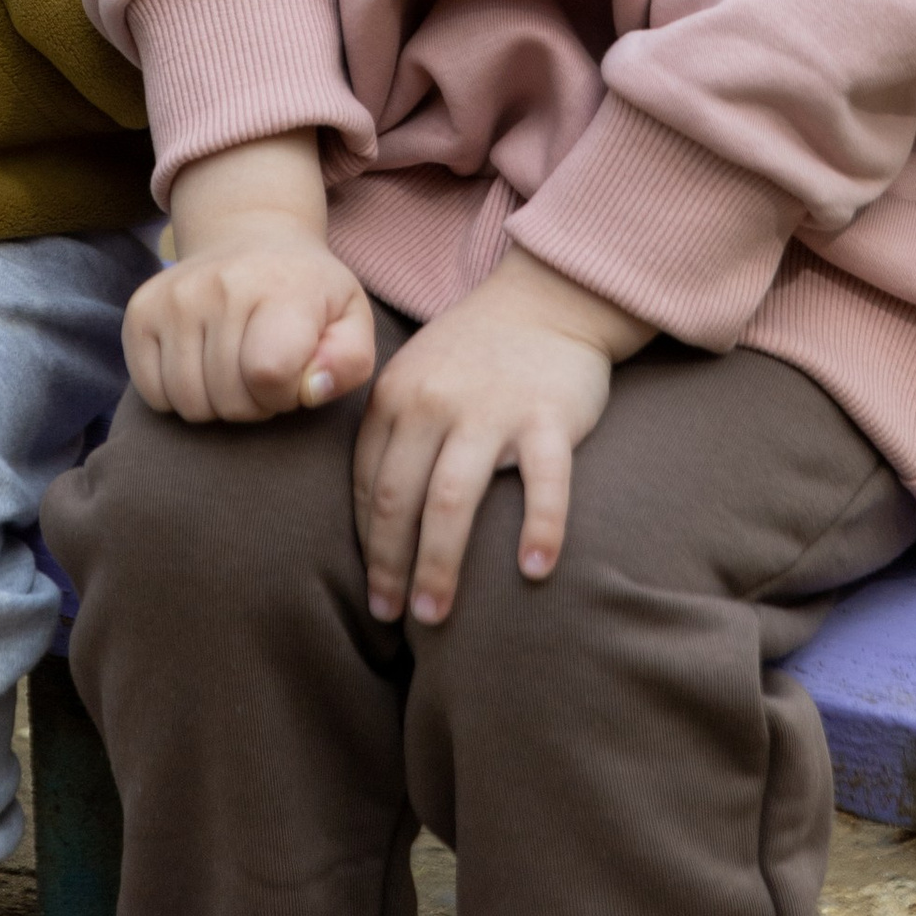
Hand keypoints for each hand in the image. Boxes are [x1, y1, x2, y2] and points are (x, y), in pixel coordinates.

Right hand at [126, 132, 376, 423]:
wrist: (250, 235)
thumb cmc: (306, 291)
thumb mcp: (349, 318)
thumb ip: (348, 361)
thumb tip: (311, 389)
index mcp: (280, 287)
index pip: (268, 374)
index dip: (284, 395)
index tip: (292, 376)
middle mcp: (220, 284)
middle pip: (228, 399)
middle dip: (253, 403)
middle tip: (264, 373)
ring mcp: (175, 296)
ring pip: (189, 403)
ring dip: (216, 403)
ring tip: (235, 369)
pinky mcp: (141, 311)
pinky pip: (152, 393)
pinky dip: (178, 395)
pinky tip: (202, 364)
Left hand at [352, 246, 650, 624]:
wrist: (547, 298)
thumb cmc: (477, 353)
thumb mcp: (419, 377)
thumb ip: (395, 433)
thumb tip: (374, 522)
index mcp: (397, 395)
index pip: (367, 484)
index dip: (367, 545)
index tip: (373, 592)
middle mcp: (435, 402)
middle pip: (399, 500)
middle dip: (391, 567)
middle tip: (395, 617)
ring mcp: (491, 409)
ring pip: (452, 501)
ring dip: (440, 565)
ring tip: (436, 616)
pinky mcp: (548, 416)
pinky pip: (543, 482)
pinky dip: (539, 529)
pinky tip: (533, 572)